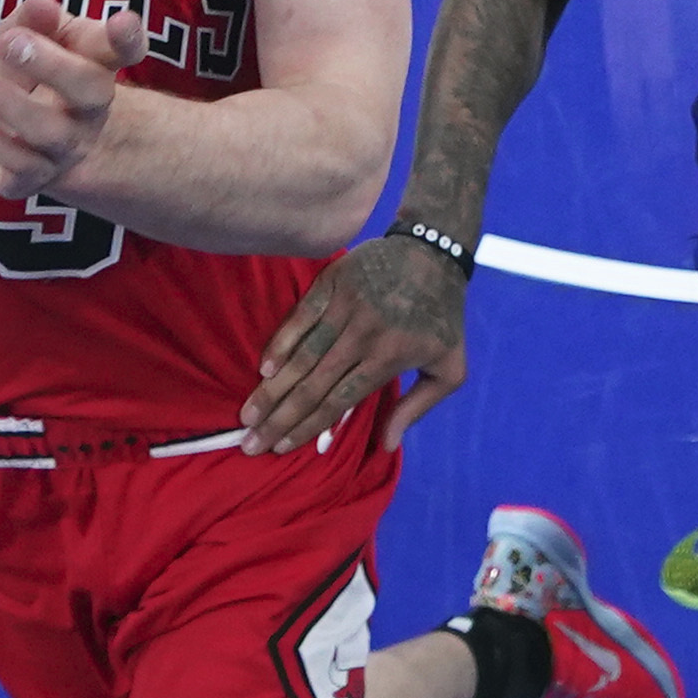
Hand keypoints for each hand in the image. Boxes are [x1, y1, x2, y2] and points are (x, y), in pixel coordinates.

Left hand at [0, 0, 127, 199]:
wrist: (40, 141)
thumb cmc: (37, 71)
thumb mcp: (36, 37)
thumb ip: (35, 19)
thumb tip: (41, 5)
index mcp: (98, 65)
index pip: (123, 49)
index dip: (127, 37)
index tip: (121, 23)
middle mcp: (90, 109)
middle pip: (88, 89)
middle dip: (51, 65)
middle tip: (10, 41)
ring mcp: (66, 147)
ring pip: (45, 131)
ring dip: (2, 101)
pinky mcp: (33, 177)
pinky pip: (17, 166)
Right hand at [240, 229, 469, 453]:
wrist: (435, 250)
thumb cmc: (443, 315)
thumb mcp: (450, 367)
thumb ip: (418, 407)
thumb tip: (388, 446)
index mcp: (389, 357)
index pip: (339, 400)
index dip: (307, 427)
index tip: (280, 448)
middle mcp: (364, 334)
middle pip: (313, 385)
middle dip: (278, 418)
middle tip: (249, 444)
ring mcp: (345, 306)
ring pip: (302, 354)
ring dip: (271, 388)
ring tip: (247, 414)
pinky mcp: (332, 282)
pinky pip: (300, 316)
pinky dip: (280, 343)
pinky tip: (263, 369)